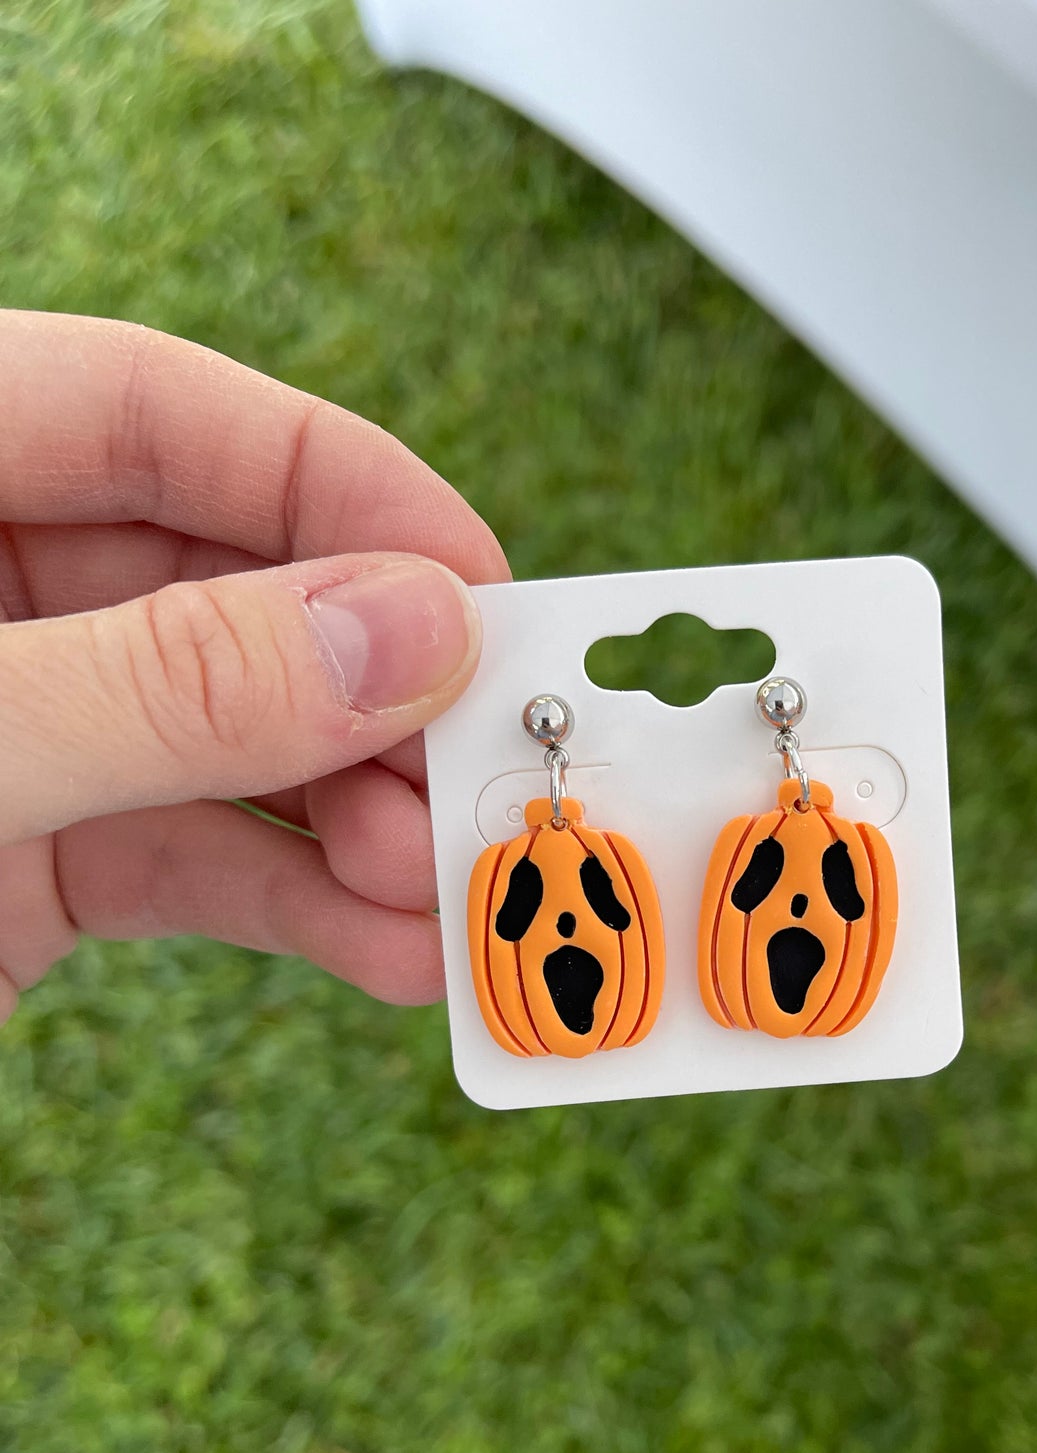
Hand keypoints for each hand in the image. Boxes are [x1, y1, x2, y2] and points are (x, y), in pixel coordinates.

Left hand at [0, 311, 507, 1024]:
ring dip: (358, 819)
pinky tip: (392, 951)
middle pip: (224, 591)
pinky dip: (297, 908)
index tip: (478, 588)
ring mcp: (13, 732)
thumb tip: (403, 636)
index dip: (333, 483)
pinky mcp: (26, 862)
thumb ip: (166, 683)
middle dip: (370, 695)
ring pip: (227, 743)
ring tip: (440, 883)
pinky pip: (187, 862)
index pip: (154, 413)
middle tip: (484, 766)